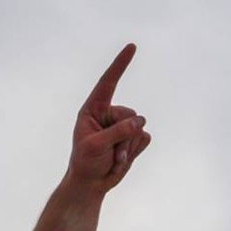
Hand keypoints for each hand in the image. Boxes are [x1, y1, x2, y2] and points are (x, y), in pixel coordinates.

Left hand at [68, 44, 150, 194]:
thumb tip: (139, 121)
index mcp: (93, 110)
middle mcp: (109, 114)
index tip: (131, 47)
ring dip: (128, 148)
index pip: (108, 83)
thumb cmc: (85, 163)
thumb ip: (116, 132)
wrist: (91, 183)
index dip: (119, 65)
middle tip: (109, 154)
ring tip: (112, 159)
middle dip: (123, 138)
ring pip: (139, 128)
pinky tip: (121, 159)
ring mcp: (123, 125)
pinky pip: (145, 139)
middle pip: (130, 115)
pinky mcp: (134, 137)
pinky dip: (135, 152)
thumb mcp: (95, 147)